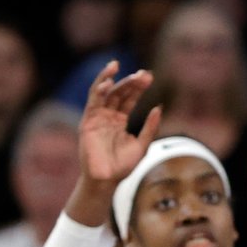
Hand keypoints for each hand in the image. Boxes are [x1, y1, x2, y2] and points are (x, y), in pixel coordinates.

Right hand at [78, 60, 161, 185]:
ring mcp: (97, 119)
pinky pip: (92, 103)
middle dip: (130, 82)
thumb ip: (150, 127)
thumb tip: (158, 107)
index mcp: (119, 121)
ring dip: (109, 78)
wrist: (106, 181)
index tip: (149, 76)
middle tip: (144, 73)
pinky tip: (107, 81)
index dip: (138, 87)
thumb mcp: (142, 144)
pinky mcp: (87, 123)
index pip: (129, 99)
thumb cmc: (123, 166)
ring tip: (118, 65)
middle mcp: (107, 117)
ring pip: (103, 93)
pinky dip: (98, 91)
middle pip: (118, 93)